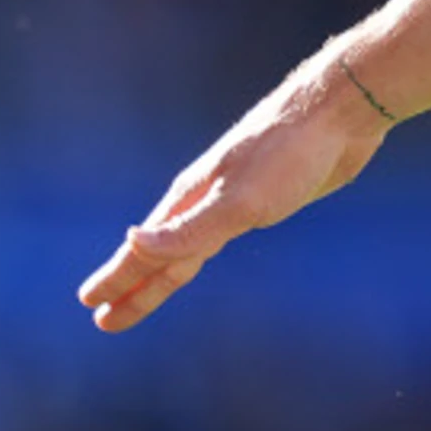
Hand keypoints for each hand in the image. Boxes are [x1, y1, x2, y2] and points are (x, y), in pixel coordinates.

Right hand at [76, 55, 390, 332]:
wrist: (341, 112)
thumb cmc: (289, 152)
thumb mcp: (238, 199)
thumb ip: (190, 228)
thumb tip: (131, 242)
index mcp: (192, 198)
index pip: (146, 252)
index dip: (119, 279)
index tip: (89, 304)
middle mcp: (206, 198)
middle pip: (161, 254)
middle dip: (132, 286)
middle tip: (103, 318)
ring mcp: (235, 198)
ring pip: (189, 246)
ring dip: (164, 272)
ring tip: (146, 292)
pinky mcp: (267, 198)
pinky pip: (219, 235)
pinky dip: (200, 251)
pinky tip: (203, 252)